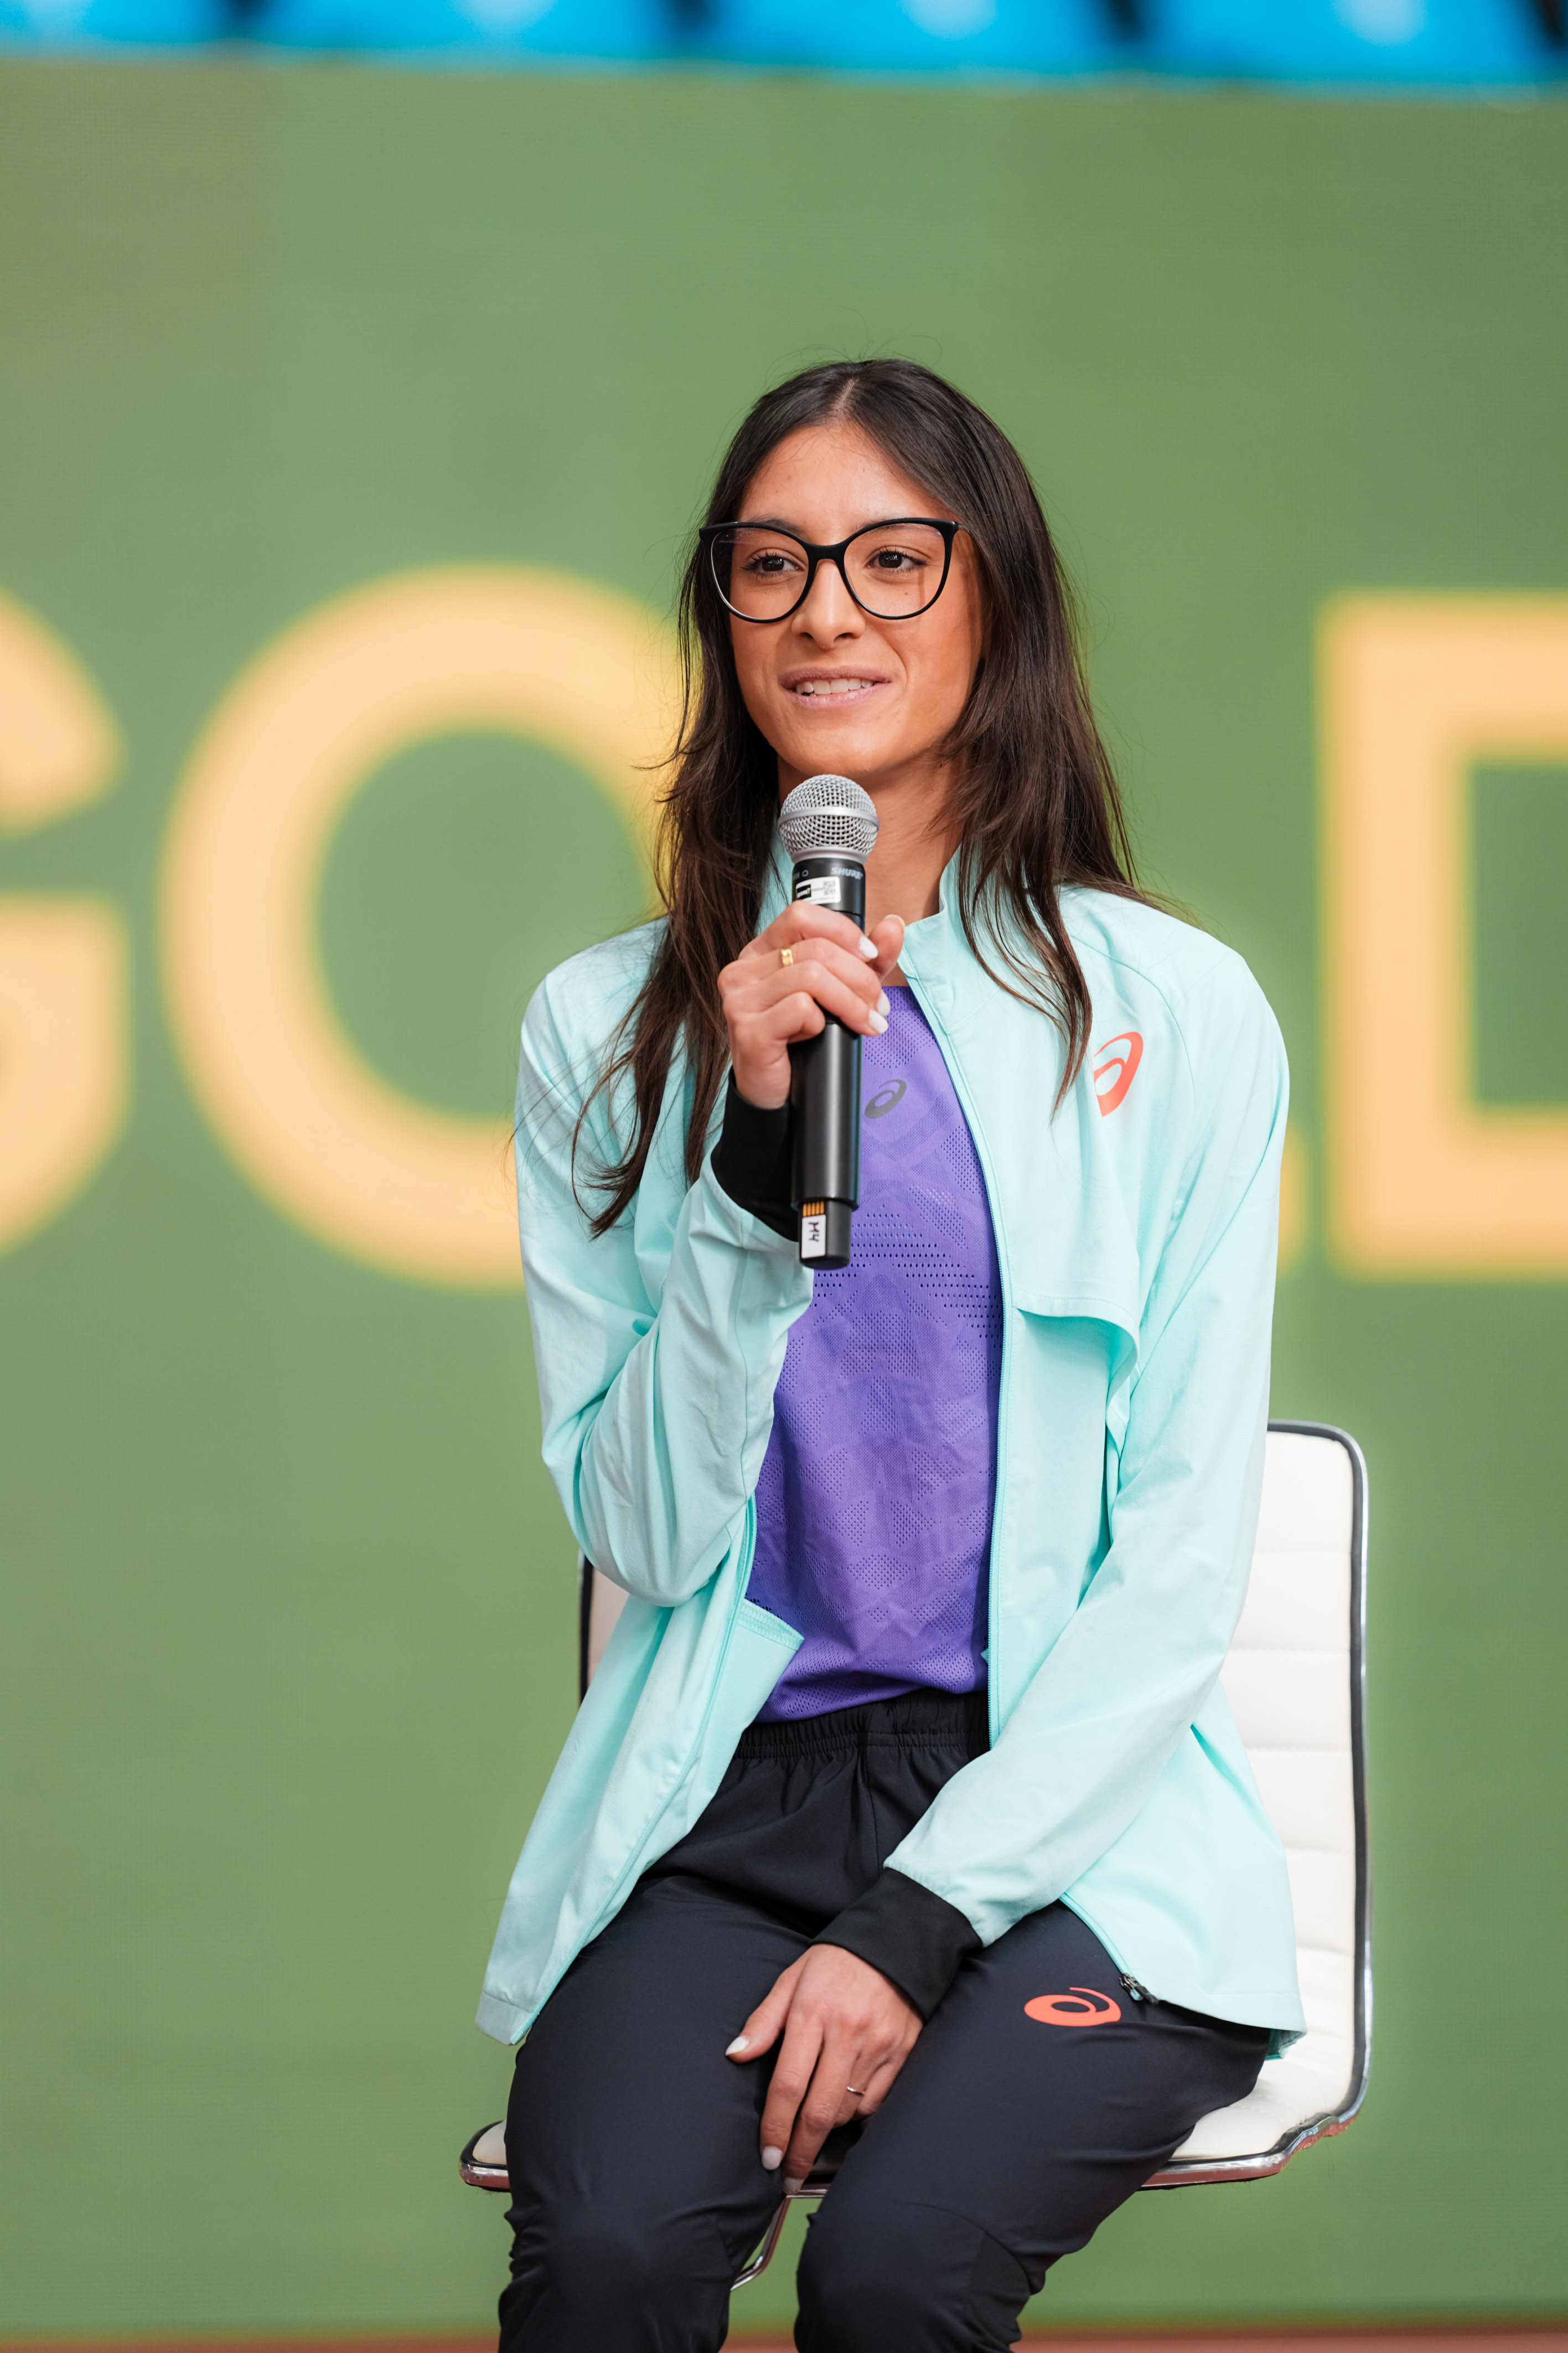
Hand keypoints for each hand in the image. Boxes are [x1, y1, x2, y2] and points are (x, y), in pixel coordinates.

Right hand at [719, 908, 905, 1110]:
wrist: (777, 1094)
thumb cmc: (803, 1039)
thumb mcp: (841, 991)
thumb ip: (866, 959)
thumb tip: (894, 925)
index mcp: (760, 951)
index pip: (800, 914)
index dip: (843, 932)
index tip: (871, 956)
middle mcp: (742, 969)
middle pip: (815, 949)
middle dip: (859, 977)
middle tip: (879, 1005)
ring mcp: (740, 999)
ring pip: (811, 977)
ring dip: (851, 1002)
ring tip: (869, 1022)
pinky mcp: (747, 1029)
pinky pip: (800, 1009)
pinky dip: (820, 1023)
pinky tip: (819, 1036)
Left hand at [725, 1944, 921, 2185]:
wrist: (896, 1940)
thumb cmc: (836, 1962)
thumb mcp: (792, 1979)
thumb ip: (764, 2021)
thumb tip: (736, 2055)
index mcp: (812, 2012)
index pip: (788, 2084)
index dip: (776, 2127)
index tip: (768, 2156)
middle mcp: (847, 2032)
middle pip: (820, 2110)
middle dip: (801, 2151)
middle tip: (788, 2175)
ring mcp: (879, 2045)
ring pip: (848, 2110)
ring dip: (827, 2131)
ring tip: (813, 2133)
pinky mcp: (903, 2052)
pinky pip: (876, 2102)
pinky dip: (857, 2114)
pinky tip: (844, 2109)